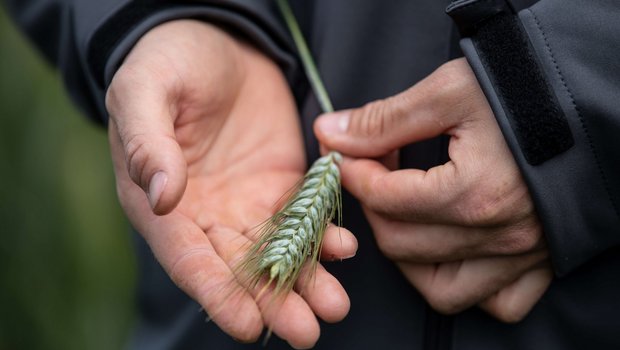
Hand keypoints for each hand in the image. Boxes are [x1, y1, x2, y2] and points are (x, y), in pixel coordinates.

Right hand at [106, 20, 356, 347]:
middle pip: (240, 269)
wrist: (216, 43)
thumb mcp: (145, 91)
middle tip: (306, 331)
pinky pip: (305, 218)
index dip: (216, 293)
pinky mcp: (282, 186)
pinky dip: (324, 236)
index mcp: (164, 204)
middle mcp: (207, 215)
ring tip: (336, 304)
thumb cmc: (167, 62)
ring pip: (278, 253)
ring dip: (307, 281)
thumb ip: (146, 142)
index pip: (188, 259)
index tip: (247, 323)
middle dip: (273, 302)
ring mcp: (247, 203)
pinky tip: (343, 248)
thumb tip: (159, 196)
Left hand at [314, 58, 551, 321]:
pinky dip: (467, 287)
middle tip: (377, 173)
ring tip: (404, 217)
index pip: (384, 199)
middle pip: (401, 243)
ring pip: (440, 287)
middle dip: (374, 207)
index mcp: (473, 192)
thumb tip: (329, 133)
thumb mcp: (450, 91)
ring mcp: (523, 255)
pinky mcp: (541, 262)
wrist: (597, 98)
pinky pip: (497, 303)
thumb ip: (385, 120)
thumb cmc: (527, 90)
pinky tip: (452, 252)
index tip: (350, 154)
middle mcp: (499, 234)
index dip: (354, 173)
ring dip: (408, 256)